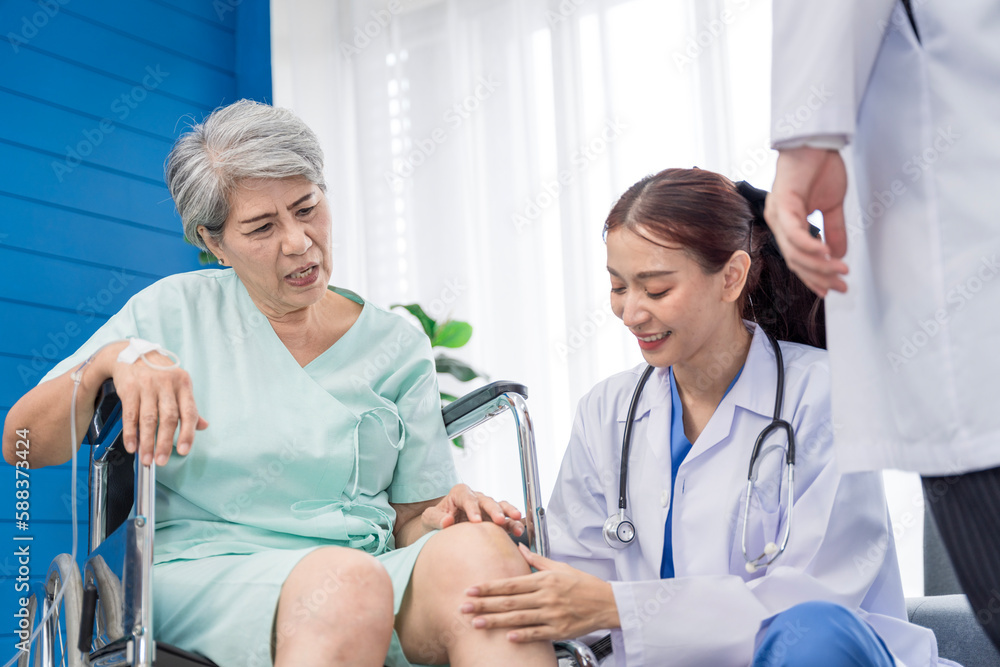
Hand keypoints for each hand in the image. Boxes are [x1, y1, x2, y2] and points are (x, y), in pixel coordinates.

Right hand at [111, 347, 207, 466]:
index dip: (188, 433)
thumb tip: (203, 426)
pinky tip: (133, 446)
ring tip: (146, 459)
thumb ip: (189, 407)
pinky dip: (131, 433)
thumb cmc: (159, 373)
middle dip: (165, 442)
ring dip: (147, 442)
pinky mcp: (129, 389)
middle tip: (161, 461)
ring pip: (148, 419)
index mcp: (183, 384)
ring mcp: (147, 386)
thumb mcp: (179, 385)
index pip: (189, 412)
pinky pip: (130, 415)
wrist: (131, 354)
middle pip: (168, 418)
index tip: (183, 451)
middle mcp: (166, 384)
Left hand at [420, 483, 523, 536]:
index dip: (472, 508)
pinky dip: (513, 524)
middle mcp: (476, 498)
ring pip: (501, 507)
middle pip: (487, 501)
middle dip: (494, 510)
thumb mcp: (428, 519)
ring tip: (517, 524)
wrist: (440, 531)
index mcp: (459, 494)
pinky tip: (519, 532)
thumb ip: (436, 518)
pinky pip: (506, 520)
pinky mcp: (494, 520)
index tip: (475, 521)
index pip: (467, 497)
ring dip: (509, 515)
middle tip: (499, 521)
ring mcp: (486, 509)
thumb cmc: (434, 521)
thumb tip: (447, 521)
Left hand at [462, 544, 618, 642]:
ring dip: (495, 621)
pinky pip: (537, 634)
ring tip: (477, 624)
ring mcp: (552, 615)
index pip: (510, 583)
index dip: (489, 587)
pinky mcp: (559, 630)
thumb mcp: (560, 567)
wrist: (607, 603)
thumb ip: (536, 560)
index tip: (471, 590)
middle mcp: (546, 597)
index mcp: (544, 580)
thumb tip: (519, 546)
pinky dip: (522, 636)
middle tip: (464, 608)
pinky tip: (507, 637)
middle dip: (484, 605)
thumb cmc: (583, 584)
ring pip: (518, 618)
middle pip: (509, 601)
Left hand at [764, 147, 849, 295]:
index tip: (832, 290)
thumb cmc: (819, 168)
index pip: (797, 260)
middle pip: (795, 261)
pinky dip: (809, 246)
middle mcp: (777, 223)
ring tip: (839, 271)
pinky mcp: (782, 203)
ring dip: (818, 265)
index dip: (814, 277)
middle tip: (842, 287)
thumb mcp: (831, 206)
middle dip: (819, 277)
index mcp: (786, 225)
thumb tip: (839, 255)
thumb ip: (833, 231)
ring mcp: (777, 214)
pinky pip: (794, 233)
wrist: (815, 141)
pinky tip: (826, 254)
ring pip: (794, 251)